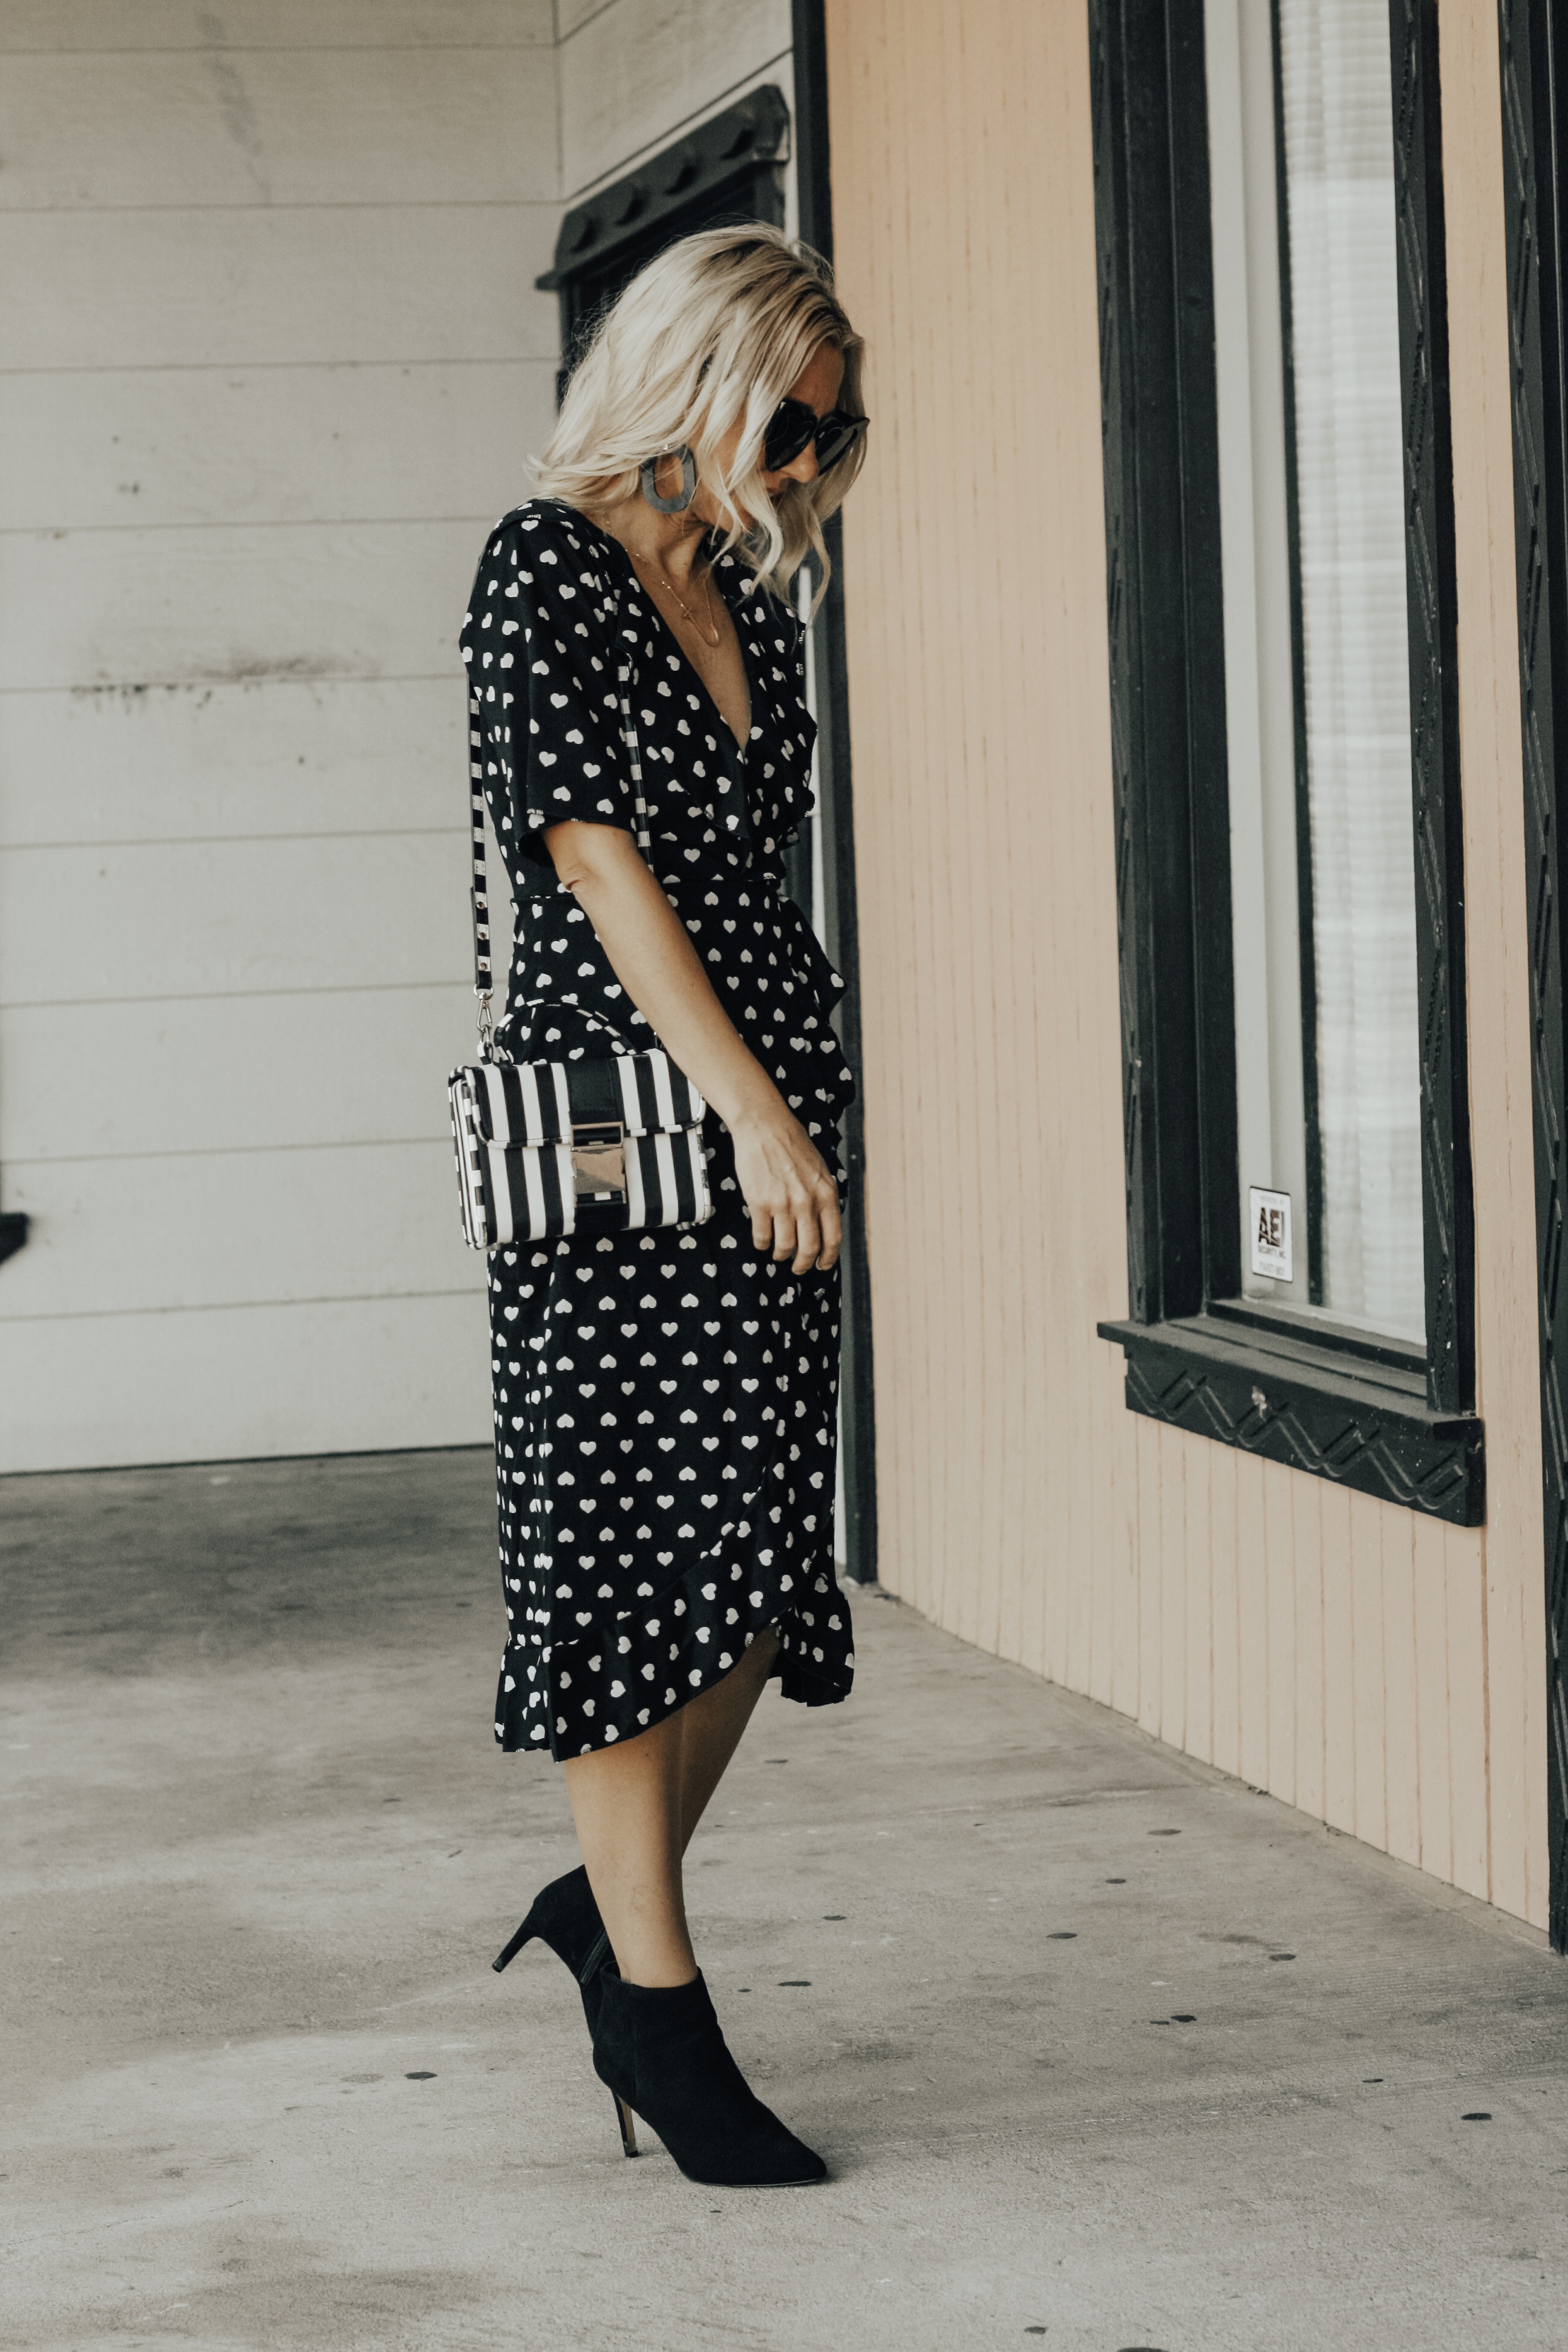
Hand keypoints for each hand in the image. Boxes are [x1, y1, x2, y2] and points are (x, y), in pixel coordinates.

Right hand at [729, 1105, 841, 1273]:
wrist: (765, 1127)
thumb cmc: (792, 1145)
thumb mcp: (819, 1170)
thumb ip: (823, 1196)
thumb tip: (823, 1224)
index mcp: (826, 1193)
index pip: (833, 1237)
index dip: (828, 1258)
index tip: (823, 1265)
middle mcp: (807, 1202)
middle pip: (809, 1248)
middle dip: (804, 1264)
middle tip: (799, 1268)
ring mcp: (783, 1204)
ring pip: (785, 1246)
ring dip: (781, 1255)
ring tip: (778, 1254)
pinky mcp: (760, 1203)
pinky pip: (762, 1236)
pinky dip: (762, 1243)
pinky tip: (762, 1241)